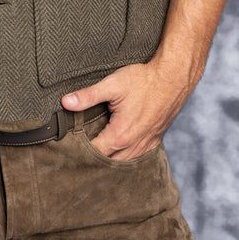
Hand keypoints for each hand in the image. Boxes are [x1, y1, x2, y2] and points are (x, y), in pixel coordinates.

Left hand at [61, 57, 202, 161]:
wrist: (173, 77)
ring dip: (110, 158)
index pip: (94, 153)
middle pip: (108, 161)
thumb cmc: (144, 80)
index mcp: (121, 135)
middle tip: (78, 150)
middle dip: (93, 157)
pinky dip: (125, 156)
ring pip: (123, 161)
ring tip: (96, 150)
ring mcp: (147, 144)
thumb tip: (65, 102)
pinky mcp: (155, 140)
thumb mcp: (112, 85)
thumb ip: (88, 96)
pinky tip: (118, 149)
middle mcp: (134, 145)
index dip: (80, 150)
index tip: (69, 145)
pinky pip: (137, 156)